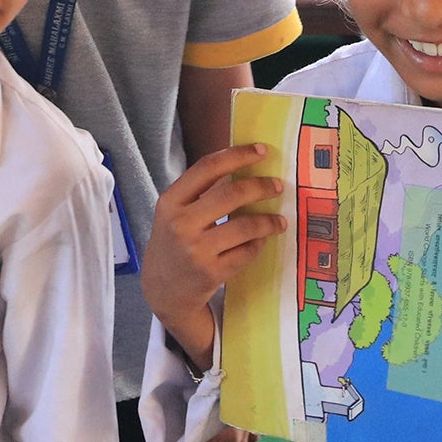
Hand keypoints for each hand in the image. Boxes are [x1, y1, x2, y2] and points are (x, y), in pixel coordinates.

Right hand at [141, 142, 283, 365]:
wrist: (162, 290)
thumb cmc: (173, 242)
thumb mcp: (174, 213)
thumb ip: (199, 192)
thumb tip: (243, 166)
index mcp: (170, 201)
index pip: (207, 168)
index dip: (237, 155)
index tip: (261, 151)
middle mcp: (181, 224)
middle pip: (231, 194)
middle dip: (260, 187)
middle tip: (277, 186)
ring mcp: (196, 251)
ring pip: (245, 226)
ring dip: (268, 221)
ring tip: (279, 220)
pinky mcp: (211, 273)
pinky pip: (246, 252)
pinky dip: (259, 243)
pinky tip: (262, 240)